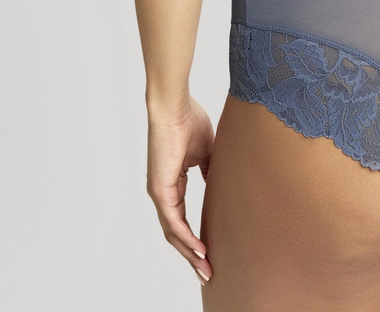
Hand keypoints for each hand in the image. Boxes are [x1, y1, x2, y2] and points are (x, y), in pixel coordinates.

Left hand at [146, 96, 213, 285]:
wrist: (175, 106)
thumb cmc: (189, 119)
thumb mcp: (206, 151)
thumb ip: (211, 170)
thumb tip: (219, 184)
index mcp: (172, 183)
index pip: (182, 219)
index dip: (195, 238)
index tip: (209, 253)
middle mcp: (162, 192)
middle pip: (176, 233)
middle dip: (192, 255)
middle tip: (207, 273)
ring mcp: (159, 192)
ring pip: (173, 232)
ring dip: (190, 253)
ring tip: (205, 268)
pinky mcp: (160, 189)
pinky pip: (173, 221)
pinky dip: (186, 238)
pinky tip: (199, 250)